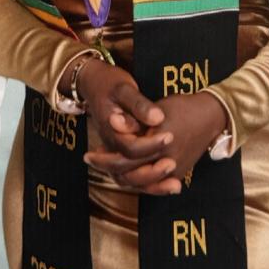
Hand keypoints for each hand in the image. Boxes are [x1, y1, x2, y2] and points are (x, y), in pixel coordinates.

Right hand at [63, 58, 177, 179]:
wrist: (93, 83)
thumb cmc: (108, 83)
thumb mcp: (123, 88)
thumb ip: (139, 105)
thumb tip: (157, 118)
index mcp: (110, 129)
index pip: (131, 148)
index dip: (151, 144)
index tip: (170, 136)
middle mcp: (111, 145)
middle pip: (129, 172)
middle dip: (153, 172)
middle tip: (173, 163)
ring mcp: (114, 151)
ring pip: (130, 180)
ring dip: (153, 185)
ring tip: (174, 184)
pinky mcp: (120, 152)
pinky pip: (132, 177)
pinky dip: (150, 184)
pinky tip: (170, 184)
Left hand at [84, 91, 227, 194]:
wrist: (212, 117)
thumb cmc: (183, 108)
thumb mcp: (157, 110)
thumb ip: (135, 121)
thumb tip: (113, 122)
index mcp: (158, 145)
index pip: (125, 158)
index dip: (105, 157)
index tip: (90, 153)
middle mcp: (165, 163)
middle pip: (129, 175)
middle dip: (107, 169)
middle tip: (91, 161)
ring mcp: (173, 171)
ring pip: (140, 183)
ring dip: (121, 177)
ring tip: (106, 168)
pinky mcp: (177, 174)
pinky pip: (153, 185)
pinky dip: (138, 182)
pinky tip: (126, 175)